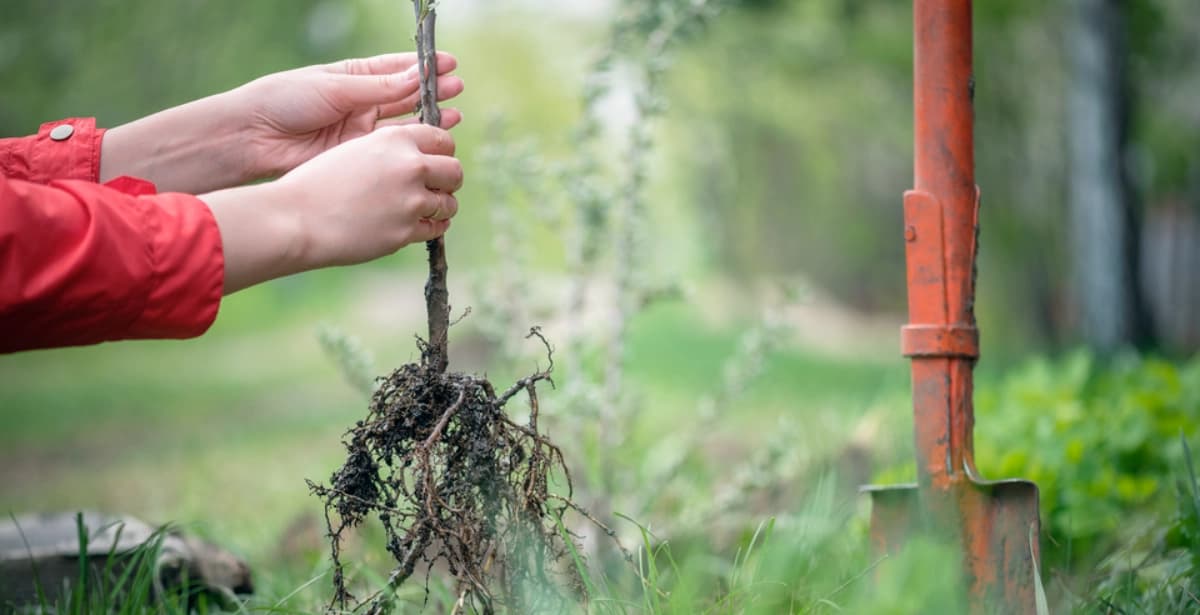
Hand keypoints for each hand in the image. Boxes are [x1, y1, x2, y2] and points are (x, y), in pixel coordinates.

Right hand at [201, 124, 461, 293]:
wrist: (297, 218)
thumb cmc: (318, 182)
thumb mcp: (356, 149)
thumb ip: (391, 150)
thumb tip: (420, 159)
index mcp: (396, 139)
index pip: (442, 139)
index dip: (443, 150)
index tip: (437, 159)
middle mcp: (409, 166)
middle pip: (454, 170)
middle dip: (449, 179)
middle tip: (438, 186)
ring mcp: (410, 201)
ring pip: (449, 203)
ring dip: (443, 205)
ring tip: (429, 208)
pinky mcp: (405, 232)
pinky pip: (436, 229)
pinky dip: (434, 226)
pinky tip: (424, 224)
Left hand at [238, 52, 463, 178]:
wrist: (253, 137)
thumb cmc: (286, 100)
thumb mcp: (336, 87)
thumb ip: (379, 88)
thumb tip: (417, 77)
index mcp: (353, 78)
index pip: (395, 70)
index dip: (423, 68)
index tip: (449, 64)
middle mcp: (360, 104)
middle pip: (404, 97)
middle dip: (432, 92)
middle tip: (457, 88)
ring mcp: (360, 131)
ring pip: (403, 124)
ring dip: (428, 119)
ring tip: (454, 113)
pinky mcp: (358, 157)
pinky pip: (391, 150)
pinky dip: (412, 145)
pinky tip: (432, 139)